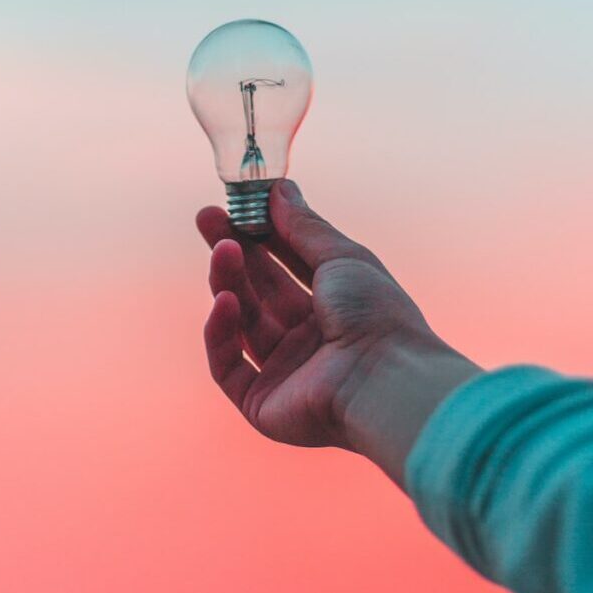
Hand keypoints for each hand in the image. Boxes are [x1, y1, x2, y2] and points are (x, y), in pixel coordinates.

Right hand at [197, 180, 478, 483]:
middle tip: (206, 218)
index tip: (234, 205)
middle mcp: (308, 339)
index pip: (286, 264)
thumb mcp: (342, 257)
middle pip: (258, 290)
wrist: (385, 380)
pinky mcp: (262, 404)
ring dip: (228, 282)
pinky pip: (228, 366)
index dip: (259, 235)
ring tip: (222, 250)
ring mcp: (285, 372)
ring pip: (242, 322)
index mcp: (334, 307)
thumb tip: (279, 188)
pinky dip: (221, 333)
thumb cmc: (376, 314)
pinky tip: (224, 301)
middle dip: (232, 252)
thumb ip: (304, 226)